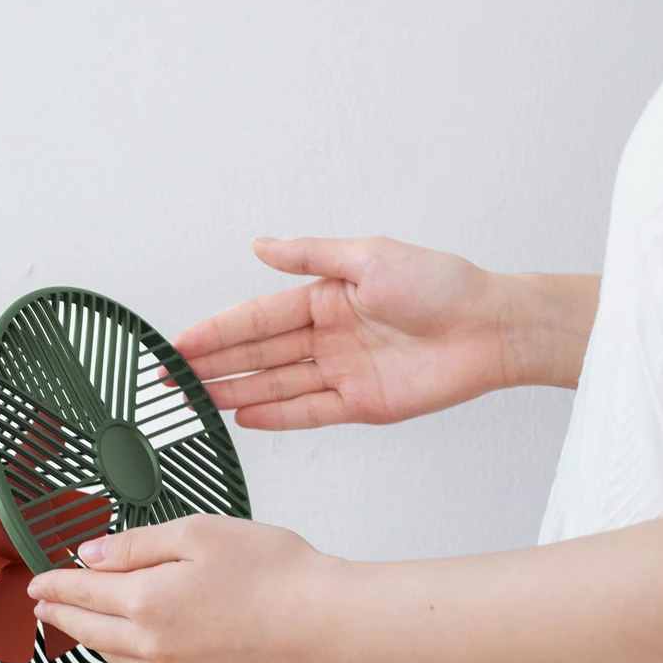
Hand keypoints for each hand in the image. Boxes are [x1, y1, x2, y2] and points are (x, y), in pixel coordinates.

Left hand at [29, 516, 349, 662]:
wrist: (330, 622)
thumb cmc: (275, 570)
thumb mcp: (199, 534)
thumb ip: (137, 546)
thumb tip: (90, 556)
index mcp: (146, 604)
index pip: (82, 594)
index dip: (54, 586)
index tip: (36, 584)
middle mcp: (155, 649)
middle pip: (91, 634)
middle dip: (64, 618)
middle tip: (45, 610)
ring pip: (122, 661)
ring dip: (97, 642)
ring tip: (87, 628)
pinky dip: (138, 660)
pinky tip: (142, 648)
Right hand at [174, 235, 585, 428]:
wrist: (492, 328)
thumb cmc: (440, 283)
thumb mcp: (369, 256)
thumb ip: (310, 256)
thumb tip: (259, 245)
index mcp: (326, 297)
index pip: (258, 317)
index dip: (218, 330)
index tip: (180, 342)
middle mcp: (329, 336)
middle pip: (259, 354)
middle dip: (214, 365)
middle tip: (170, 378)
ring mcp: (343, 372)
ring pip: (276, 384)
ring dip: (234, 392)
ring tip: (194, 401)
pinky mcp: (362, 405)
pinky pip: (309, 412)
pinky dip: (276, 416)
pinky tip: (242, 417)